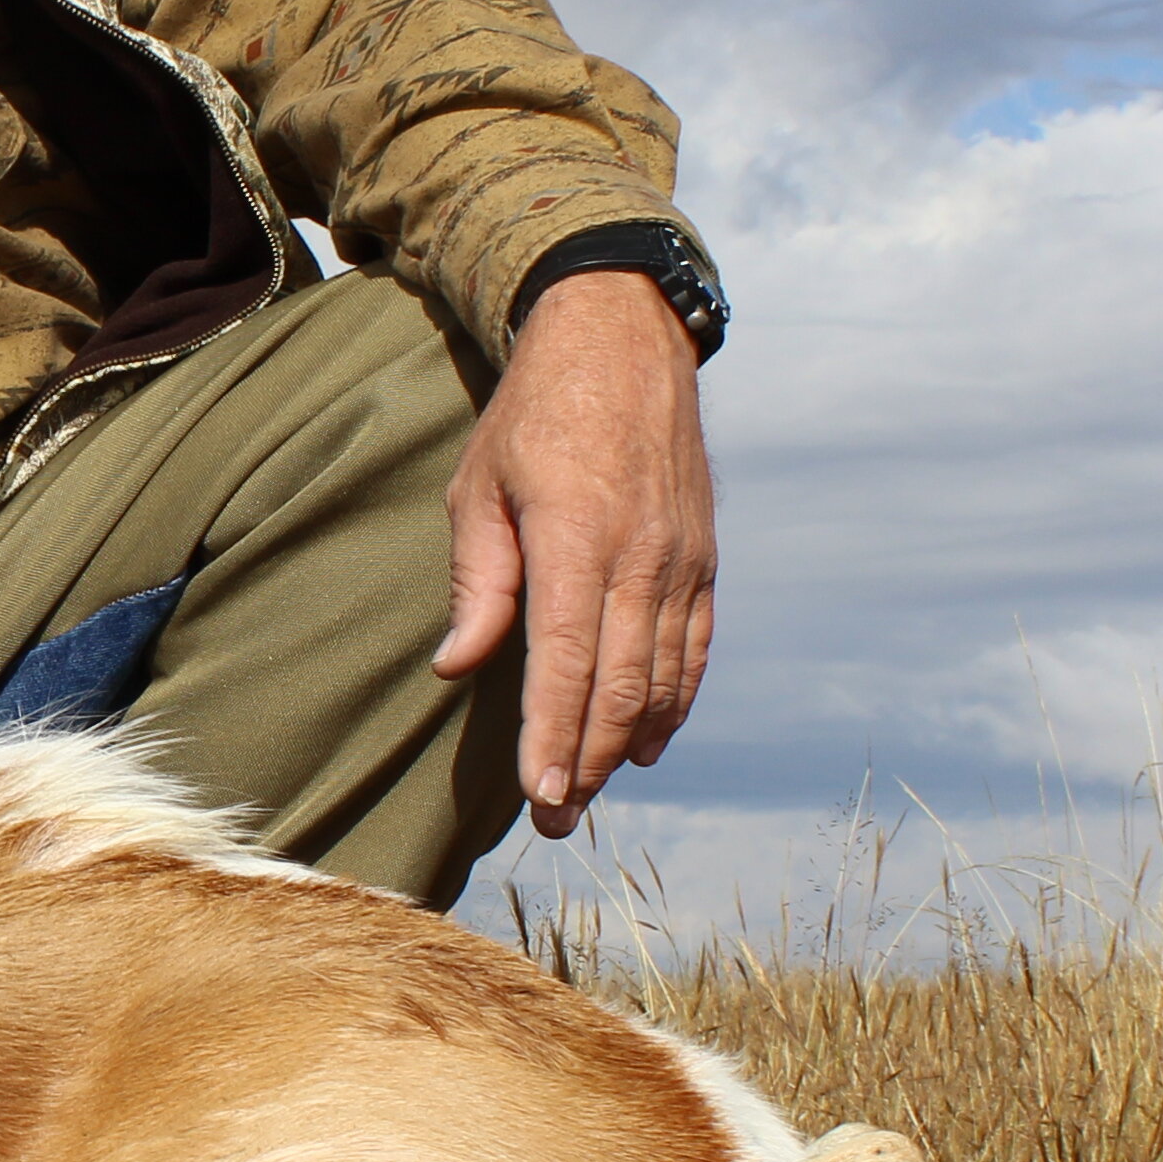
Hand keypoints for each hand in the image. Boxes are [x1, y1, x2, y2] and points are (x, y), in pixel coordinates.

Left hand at [433, 268, 714, 836]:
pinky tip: (646, 741)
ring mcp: (682, 560)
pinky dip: (673, 702)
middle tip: (556, 823)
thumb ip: (479, 581)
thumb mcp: (480, 485)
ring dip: (627, 746)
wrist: (623, 338)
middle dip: (587, 765)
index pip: (565, 665)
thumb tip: (458, 668)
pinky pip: (694, 648)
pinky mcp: (704, 558)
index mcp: (577, 538)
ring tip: (590, 795)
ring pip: (662, 679)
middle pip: (619, 689)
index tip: (539, 800)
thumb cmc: (534, 412)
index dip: (554, 740)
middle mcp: (640, 557)